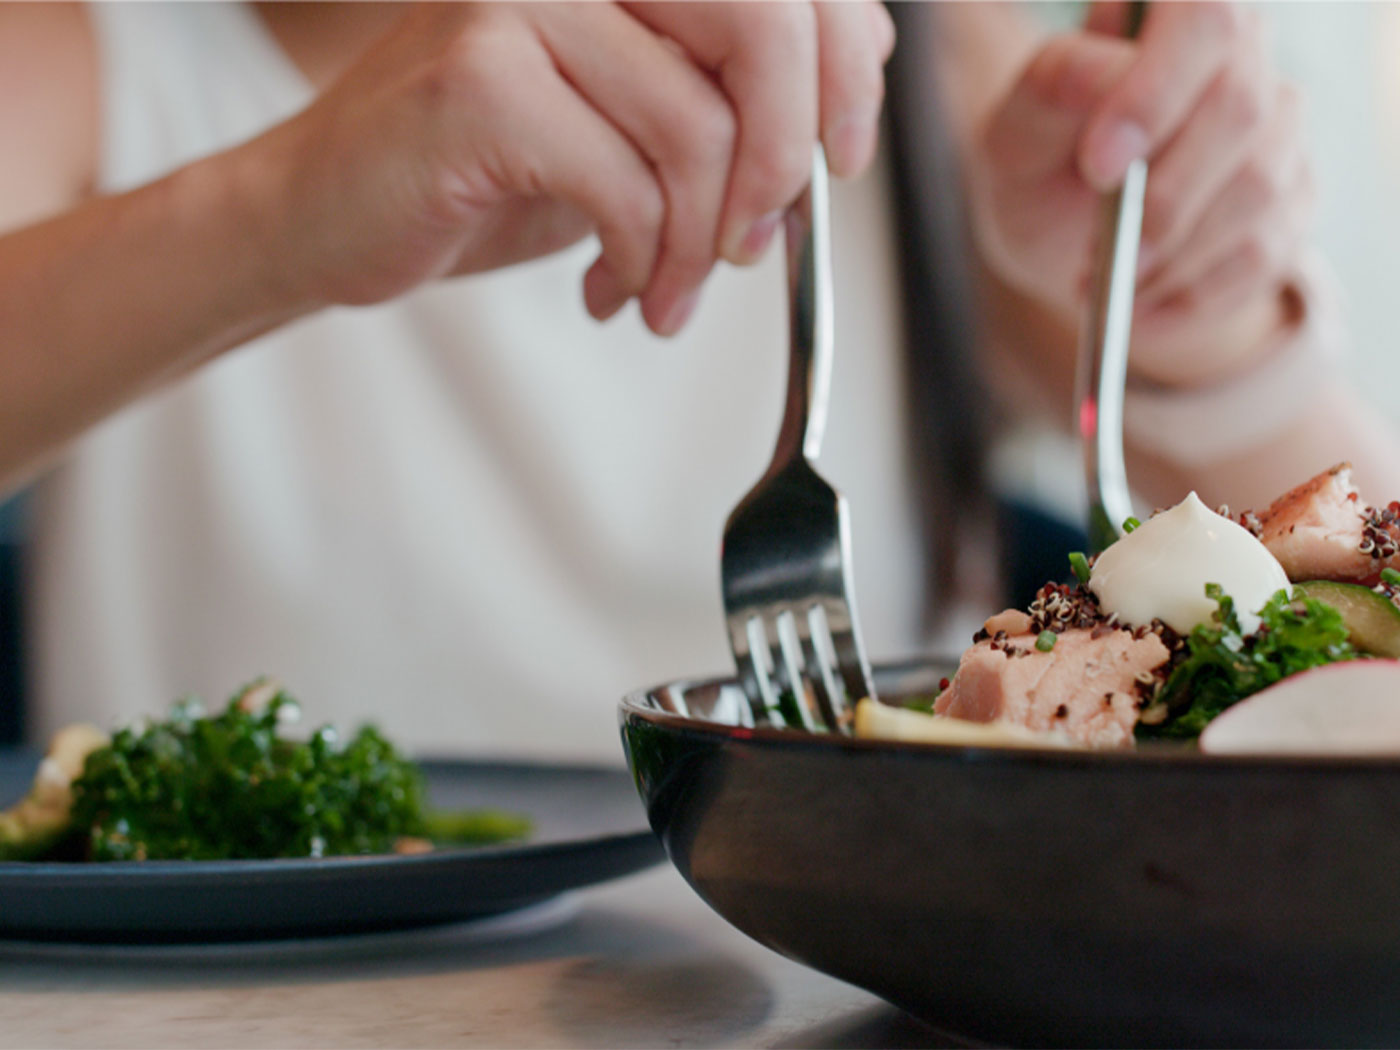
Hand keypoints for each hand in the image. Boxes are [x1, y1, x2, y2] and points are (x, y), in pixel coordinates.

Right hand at [252, 2, 893, 335]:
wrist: (328, 215)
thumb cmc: (487, 171)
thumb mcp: (630, 125)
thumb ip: (723, 100)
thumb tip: (844, 111)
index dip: (848, 66)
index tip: (842, 161)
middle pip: (765, 23)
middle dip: (786, 158)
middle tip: (764, 243)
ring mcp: (520, 0)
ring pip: (696, 128)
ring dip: (703, 245)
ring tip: (668, 292)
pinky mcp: (479, 79)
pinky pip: (626, 185)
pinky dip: (643, 261)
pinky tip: (618, 291)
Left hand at [967, 3, 1310, 384]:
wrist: (1063, 245)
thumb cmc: (1040, 170)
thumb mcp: (1017, 131)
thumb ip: (1055, 87)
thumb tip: (1104, 72)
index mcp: (1177, 16)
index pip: (1206, 21)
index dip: (1156, 93)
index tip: (1099, 166)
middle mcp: (1245, 61)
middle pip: (1242, 109)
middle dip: (1163, 196)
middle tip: (1099, 249)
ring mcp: (1279, 135)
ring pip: (1258, 187)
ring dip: (1172, 252)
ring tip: (1108, 278)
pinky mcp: (1291, 207)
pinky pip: (1261, 254)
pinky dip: (1189, 293)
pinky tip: (1140, 303)